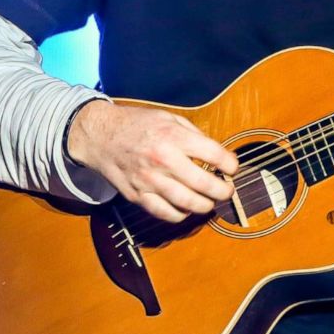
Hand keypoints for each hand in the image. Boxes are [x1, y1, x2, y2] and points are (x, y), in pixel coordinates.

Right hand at [66, 101, 238, 222]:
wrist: (101, 136)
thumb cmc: (137, 124)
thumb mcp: (169, 118)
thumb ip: (193, 135)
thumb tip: (217, 153)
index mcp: (173, 137)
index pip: (213, 154)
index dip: (230, 164)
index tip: (232, 167)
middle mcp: (163, 160)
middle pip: (204, 184)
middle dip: (223, 191)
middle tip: (227, 190)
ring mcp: (150, 181)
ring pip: (188, 203)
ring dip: (205, 206)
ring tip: (210, 202)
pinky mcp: (138, 196)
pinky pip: (166, 213)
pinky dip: (181, 215)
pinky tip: (187, 208)